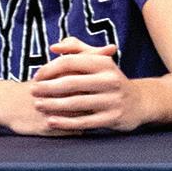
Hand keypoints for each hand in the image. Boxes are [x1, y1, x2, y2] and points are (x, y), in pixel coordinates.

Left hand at [21, 38, 139, 134]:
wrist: (139, 103)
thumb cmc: (110, 80)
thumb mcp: (99, 61)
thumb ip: (76, 49)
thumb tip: (54, 48)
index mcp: (104, 63)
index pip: (70, 62)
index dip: (49, 69)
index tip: (36, 76)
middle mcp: (110, 80)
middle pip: (70, 82)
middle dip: (47, 88)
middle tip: (32, 91)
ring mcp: (112, 100)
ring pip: (75, 103)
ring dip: (52, 105)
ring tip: (38, 105)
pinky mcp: (113, 118)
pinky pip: (84, 122)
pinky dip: (65, 123)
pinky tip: (51, 121)